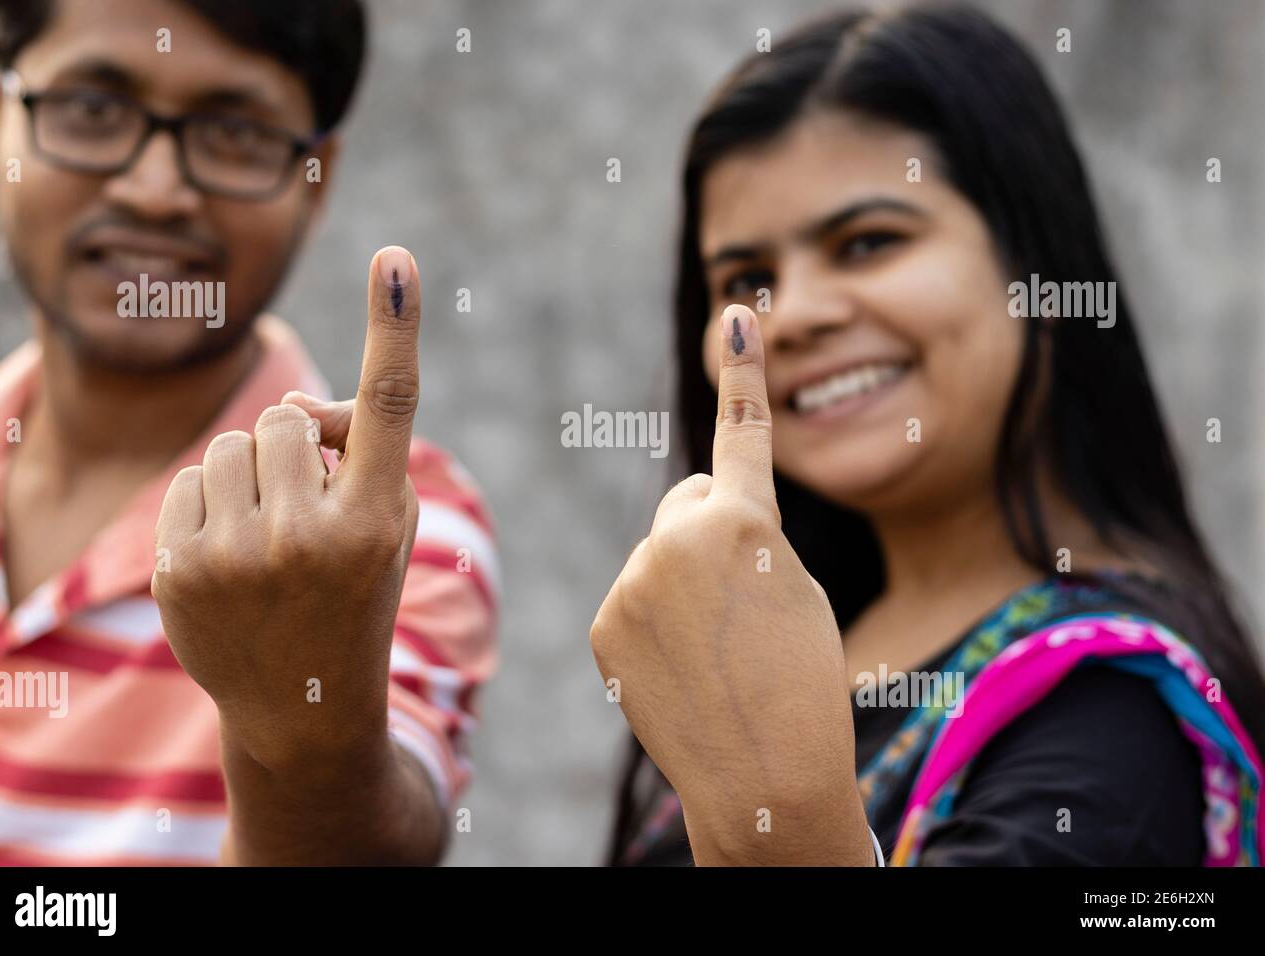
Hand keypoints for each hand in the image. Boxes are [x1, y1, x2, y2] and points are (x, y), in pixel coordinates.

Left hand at [153, 246, 421, 773]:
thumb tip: (296, 407)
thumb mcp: (385, 525)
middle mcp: (311, 536)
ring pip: (232, 445)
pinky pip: (190, 481)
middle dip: (295, 448)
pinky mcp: (180, 570)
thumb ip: (359, 448)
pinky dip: (211, 505)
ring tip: (270, 536)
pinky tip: (230, 557)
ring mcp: (238, 556)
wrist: (301, 704)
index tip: (395, 260)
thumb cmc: (355, 592)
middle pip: (285, 419)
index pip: (390, 408)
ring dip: (252, 475)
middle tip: (309, 502)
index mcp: (377, 521)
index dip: (395, 327)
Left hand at [590, 304, 871, 864]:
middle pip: (688, 505)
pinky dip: (653, 621)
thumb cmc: (802, 681)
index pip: (743, 435)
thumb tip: (692, 516)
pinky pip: (632, 598)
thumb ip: (747, 535)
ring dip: (682, 585)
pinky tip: (681, 666)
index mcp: (742, 521)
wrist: (766, 773)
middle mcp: (676, 537)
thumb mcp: (796, 589)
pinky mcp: (605, 620)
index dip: (743, 376)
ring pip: (660, 556)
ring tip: (715, 650)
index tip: (738, 313)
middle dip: (710, 534)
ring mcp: (632, 580)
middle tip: (741, 603)